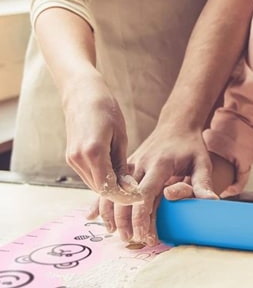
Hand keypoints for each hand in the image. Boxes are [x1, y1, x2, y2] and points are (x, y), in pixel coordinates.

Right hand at [63, 75, 141, 204]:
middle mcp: (79, 159)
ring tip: (129, 188)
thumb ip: (121, 163)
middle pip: (100, 189)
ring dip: (109, 188)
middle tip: (137, 197)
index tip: (140, 199)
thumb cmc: (106, 109)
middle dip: (118, 196)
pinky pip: (88, 175)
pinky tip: (115, 176)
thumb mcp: (120, 135)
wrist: (82, 94)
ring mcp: (72, 159)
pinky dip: (101, 179)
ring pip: (93, 184)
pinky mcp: (71, 157)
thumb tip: (128, 186)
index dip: (124, 196)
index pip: (108, 187)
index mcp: (94, 153)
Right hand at [91, 118, 216, 244]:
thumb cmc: (191, 145)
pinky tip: (92, 216)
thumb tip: (211, 203)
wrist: (177, 123)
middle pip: (125, 197)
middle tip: (131, 241)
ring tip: (116, 234)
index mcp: (159, 164)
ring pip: (113, 191)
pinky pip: (110, 184)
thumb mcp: (202, 161)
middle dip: (125, 222)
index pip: (145, 194)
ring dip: (111, 214)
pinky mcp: (126, 166)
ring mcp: (130, 164)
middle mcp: (140, 164)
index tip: (145, 236)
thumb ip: (203, 183)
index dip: (142, 218)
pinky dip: (101, 201)